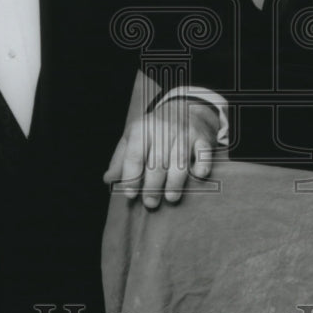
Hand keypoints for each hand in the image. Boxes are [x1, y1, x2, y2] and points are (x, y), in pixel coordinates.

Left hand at [103, 99, 218, 209]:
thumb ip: (120, 159)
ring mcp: (184, 133)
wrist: (183, 108)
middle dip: (153, 185)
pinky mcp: (201, 137)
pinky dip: (202, 164)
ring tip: (170, 198)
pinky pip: (203, 152)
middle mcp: (163, 129)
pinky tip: (198, 176)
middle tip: (150, 203)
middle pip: (157, 161)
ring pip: (179, 159)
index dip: (131, 177)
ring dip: (175, 181)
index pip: (135, 155)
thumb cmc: (153, 131)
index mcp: (142, 129)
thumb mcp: (132, 138)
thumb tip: (108, 180)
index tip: (130, 194)